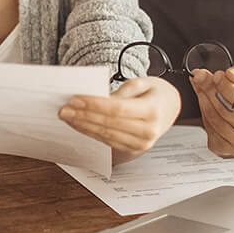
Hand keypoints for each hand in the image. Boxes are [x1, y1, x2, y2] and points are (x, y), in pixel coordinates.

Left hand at [58, 76, 180, 162]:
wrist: (170, 107)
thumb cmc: (154, 92)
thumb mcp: (141, 82)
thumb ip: (121, 91)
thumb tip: (98, 99)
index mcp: (152, 111)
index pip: (117, 109)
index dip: (94, 105)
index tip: (75, 99)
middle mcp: (149, 131)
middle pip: (109, 124)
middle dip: (83, 116)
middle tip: (63, 109)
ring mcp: (142, 144)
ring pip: (106, 135)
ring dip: (83, 126)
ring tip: (67, 117)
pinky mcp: (134, 149)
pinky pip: (108, 142)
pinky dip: (91, 133)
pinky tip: (79, 125)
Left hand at [191, 58, 233, 159]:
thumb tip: (232, 75)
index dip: (227, 86)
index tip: (219, 75)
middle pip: (227, 112)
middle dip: (210, 90)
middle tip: (203, 77)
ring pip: (216, 121)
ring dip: (203, 99)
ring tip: (203, 86)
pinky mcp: (228, 151)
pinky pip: (209, 130)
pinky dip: (204, 113)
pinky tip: (207, 103)